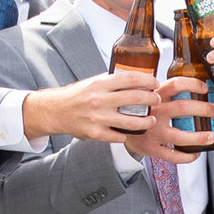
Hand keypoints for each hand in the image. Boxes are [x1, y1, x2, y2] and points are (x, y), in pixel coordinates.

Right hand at [23, 71, 161, 143]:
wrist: (57, 111)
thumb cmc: (78, 96)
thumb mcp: (94, 82)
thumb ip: (113, 80)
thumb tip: (137, 77)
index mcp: (101, 83)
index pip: (131, 78)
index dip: (148, 80)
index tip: (155, 84)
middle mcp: (99, 99)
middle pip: (136, 98)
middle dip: (152, 99)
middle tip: (156, 100)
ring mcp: (98, 118)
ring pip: (132, 122)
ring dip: (147, 122)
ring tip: (151, 120)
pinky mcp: (95, 133)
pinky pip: (119, 136)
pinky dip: (126, 134)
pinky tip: (129, 131)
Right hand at [124, 77, 213, 163]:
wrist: (121, 129)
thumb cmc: (142, 111)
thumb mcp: (150, 95)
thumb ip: (168, 91)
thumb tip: (200, 86)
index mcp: (155, 96)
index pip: (175, 85)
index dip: (192, 84)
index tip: (205, 88)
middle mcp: (154, 112)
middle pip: (182, 108)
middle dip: (204, 109)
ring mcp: (152, 132)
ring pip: (179, 136)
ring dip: (199, 137)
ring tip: (211, 136)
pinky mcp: (151, 148)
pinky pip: (173, 155)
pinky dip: (187, 156)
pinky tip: (196, 153)